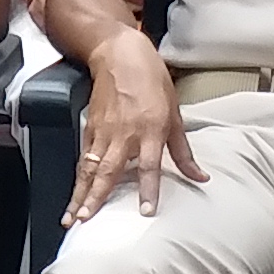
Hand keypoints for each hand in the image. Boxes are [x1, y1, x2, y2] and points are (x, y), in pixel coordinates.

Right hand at [71, 39, 197, 220]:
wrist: (120, 55)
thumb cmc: (151, 80)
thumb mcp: (175, 113)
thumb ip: (184, 151)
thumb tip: (200, 176)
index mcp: (151, 130)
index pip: (149, 165)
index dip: (148, 189)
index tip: (145, 211)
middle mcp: (125, 134)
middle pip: (109, 171)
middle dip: (96, 197)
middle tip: (86, 219)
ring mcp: (104, 132)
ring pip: (90, 168)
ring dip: (80, 193)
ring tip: (73, 216)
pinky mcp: (90, 128)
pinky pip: (84, 157)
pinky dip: (78, 177)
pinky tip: (73, 193)